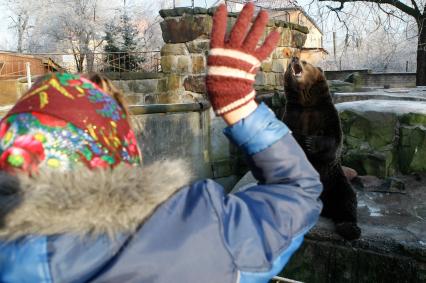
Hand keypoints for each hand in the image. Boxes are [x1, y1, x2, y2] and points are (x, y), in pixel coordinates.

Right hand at [206, 3, 279, 122]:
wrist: (228, 99)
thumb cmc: (217, 84)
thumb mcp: (212, 68)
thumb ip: (217, 56)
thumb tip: (219, 48)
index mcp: (217, 51)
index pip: (217, 31)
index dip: (220, 19)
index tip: (222, 6)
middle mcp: (231, 50)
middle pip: (239, 29)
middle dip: (245, 16)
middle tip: (250, 4)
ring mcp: (243, 56)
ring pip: (252, 36)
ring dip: (259, 23)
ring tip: (264, 13)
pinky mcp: (253, 63)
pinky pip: (264, 50)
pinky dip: (271, 42)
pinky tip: (277, 32)